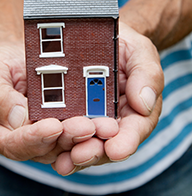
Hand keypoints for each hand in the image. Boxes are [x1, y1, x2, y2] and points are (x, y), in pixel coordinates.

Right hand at [0, 42, 99, 161]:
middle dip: (65, 139)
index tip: (54, 126)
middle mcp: (14, 139)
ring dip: (81, 137)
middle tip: (86, 127)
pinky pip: (71, 133)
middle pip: (41, 149)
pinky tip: (100, 121)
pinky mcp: (55, 128)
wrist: (14, 56)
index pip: (12, 144)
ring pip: (60, 145)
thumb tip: (18, 119)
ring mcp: (37, 136)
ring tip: (99, 126)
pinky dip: (86, 129)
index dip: (33, 138)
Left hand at [52, 22, 163, 175]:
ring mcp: (90, 120)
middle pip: (107, 145)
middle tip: (79, 155)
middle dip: (94, 152)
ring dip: (74, 153)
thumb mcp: (139, 52)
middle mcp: (114, 120)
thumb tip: (144, 103)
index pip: (135, 129)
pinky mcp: (69, 117)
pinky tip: (49, 148)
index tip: (115, 149)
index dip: (127, 141)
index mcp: (135, 108)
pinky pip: (64, 134)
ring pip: (84, 144)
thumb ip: (146, 74)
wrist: (97, 37)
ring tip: (62, 158)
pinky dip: (58, 143)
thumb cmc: (121, 44)